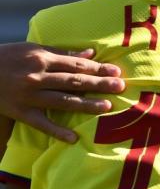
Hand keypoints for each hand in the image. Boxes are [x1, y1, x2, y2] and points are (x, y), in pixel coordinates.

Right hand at [0, 42, 124, 141]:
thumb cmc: (8, 57)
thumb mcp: (33, 49)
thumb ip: (62, 53)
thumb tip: (90, 53)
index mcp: (41, 58)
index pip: (75, 64)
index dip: (97, 68)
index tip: (116, 71)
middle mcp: (37, 76)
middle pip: (73, 81)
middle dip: (99, 83)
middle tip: (120, 86)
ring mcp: (29, 96)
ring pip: (62, 101)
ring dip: (86, 104)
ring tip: (107, 107)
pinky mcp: (21, 112)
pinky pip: (42, 124)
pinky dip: (57, 132)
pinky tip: (74, 139)